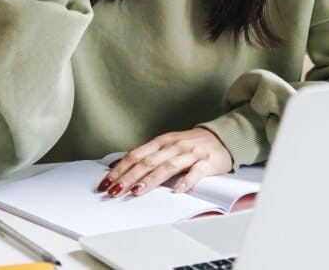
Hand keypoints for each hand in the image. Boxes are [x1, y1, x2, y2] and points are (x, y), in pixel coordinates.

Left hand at [98, 128, 233, 196]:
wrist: (222, 137)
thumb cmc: (190, 144)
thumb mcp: (166, 145)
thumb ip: (145, 154)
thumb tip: (118, 163)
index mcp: (162, 142)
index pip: (136, 155)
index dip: (120, 169)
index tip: (106, 182)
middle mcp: (174, 146)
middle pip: (148, 162)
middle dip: (128, 177)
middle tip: (114, 191)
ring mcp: (191, 153)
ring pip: (168, 167)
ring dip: (151, 179)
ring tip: (136, 191)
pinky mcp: (207, 162)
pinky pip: (196, 172)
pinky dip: (186, 181)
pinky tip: (177, 190)